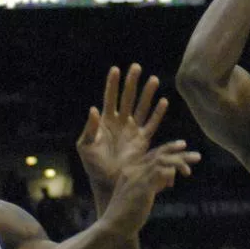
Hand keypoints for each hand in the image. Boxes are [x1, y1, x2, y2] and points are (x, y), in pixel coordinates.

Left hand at [76, 64, 166, 191]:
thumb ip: (89, 128)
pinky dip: (157, 113)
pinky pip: (151, 124)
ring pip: (142, 108)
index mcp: (105, 121)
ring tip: (153, 79)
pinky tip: (163, 101)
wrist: (106, 181)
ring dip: (147, 94)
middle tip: (137, 67)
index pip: (110, 98)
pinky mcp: (142, 141)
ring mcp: (132, 131)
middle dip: (132, 83)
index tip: (115, 69)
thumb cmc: (93, 164)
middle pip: (128, 98)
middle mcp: (120, 122)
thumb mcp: (85, 146)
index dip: (112, 84)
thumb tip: (93, 109)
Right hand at [100, 140, 200, 236]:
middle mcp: (133, 169)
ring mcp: (137, 176)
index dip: (169, 148)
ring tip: (190, 169)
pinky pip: (161, 172)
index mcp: (131, 169)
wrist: (114, 226)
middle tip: (197, 156)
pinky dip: (171, 174)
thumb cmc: (127, 213)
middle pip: (159, 153)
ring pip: (162, 160)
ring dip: (179, 162)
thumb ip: (153, 183)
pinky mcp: (142, 186)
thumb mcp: (141, 193)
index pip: (153, 153)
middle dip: (179, 152)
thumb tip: (169, 179)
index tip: (182, 146)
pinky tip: (171, 184)